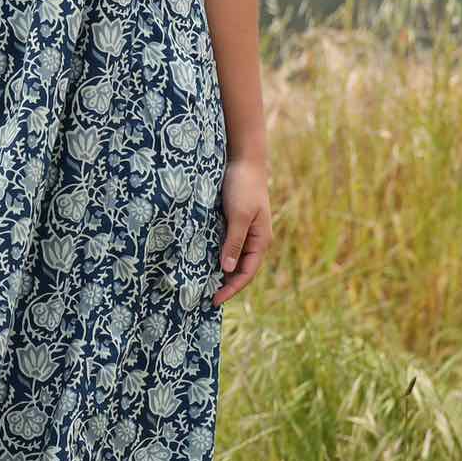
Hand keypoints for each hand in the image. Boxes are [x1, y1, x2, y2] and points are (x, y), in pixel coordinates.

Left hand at [211, 157, 271, 306]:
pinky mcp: (233, 222)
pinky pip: (225, 245)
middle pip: (239, 270)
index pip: (246, 274)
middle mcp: (253, 240)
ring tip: (201, 284)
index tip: (213, 301)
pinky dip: (215, 255)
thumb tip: (227, 269)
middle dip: (225, 284)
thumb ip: (233, 242)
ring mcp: (243, 231)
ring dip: (219, 271)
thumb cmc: (243, 186)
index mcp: (260, 241)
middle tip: (203, 297)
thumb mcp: (238, 215)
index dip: (231, 289)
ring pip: (231, 258)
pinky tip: (201, 260)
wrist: (243, 159)